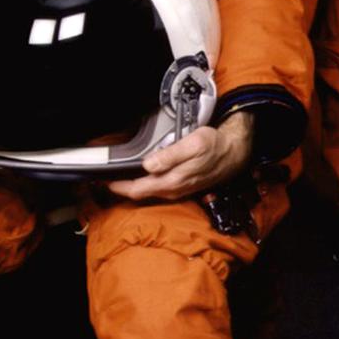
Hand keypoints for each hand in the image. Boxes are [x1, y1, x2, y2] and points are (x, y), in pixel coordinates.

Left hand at [114, 114, 253, 201]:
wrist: (235, 153)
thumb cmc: (214, 146)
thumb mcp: (193, 145)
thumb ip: (170, 156)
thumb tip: (148, 165)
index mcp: (173, 181)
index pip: (139, 190)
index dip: (119, 187)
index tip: (103, 181)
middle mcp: (174, 189)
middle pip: (141, 194)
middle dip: (122, 188)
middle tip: (103, 180)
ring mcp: (178, 190)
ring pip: (149, 193)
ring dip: (133, 187)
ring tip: (117, 178)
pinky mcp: (182, 187)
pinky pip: (158, 190)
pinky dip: (146, 185)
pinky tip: (140, 177)